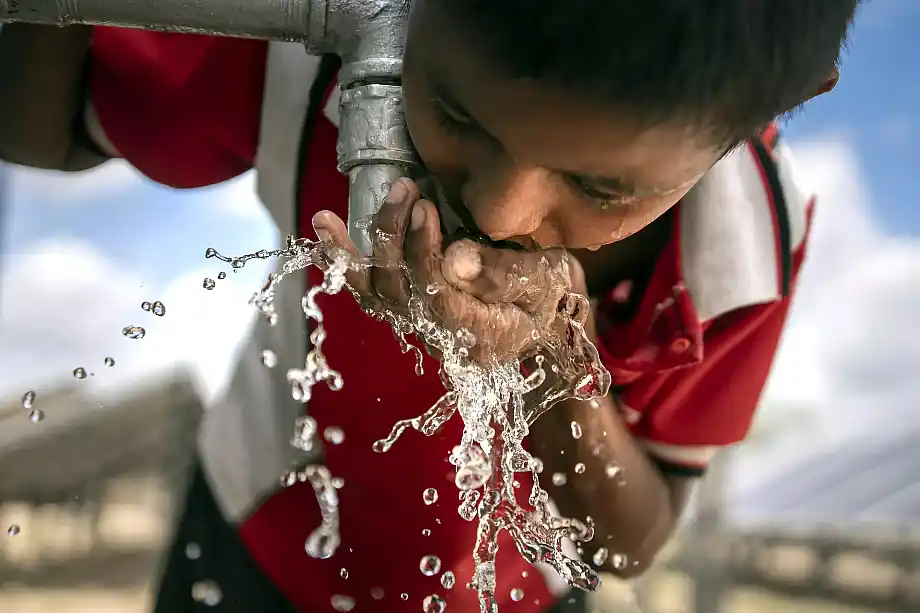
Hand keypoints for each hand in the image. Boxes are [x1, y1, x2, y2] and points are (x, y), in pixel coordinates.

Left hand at [311, 177, 593, 362]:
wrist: (549, 323)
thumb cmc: (555, 296)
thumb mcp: (548, 280)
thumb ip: (506, 273)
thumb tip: (455, 259)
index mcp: (483, 337)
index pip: (437, 299)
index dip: (421, 254)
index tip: (424, 209)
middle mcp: (446, 340)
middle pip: (401, 296)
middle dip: (393, 240)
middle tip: (403, 191)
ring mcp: (425, 330)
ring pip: (377, 298)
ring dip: (352, 256)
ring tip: (325, 219)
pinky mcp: (414, 313)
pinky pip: (373, 293)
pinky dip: (348, 264)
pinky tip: (325, 234)